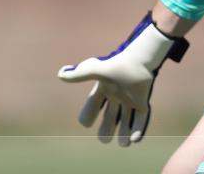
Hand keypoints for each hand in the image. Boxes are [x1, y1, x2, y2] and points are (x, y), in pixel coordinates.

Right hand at [57, 13, 187, 145]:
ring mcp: (130, 100)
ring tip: (123, 144)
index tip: (85, 123)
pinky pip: (140, 118)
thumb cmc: (116, 65)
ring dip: (124, 133)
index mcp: (104, 89)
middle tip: (104, 139)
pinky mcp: (143, 102)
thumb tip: (60, 74)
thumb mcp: (96, 70)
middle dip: (106, 128)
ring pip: (125, 120)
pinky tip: (135, 140)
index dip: (89, 114)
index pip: (93, 105)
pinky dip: (138, 130)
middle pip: (110, 117)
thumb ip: (79, 74)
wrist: (139, 60)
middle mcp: (116, 96)